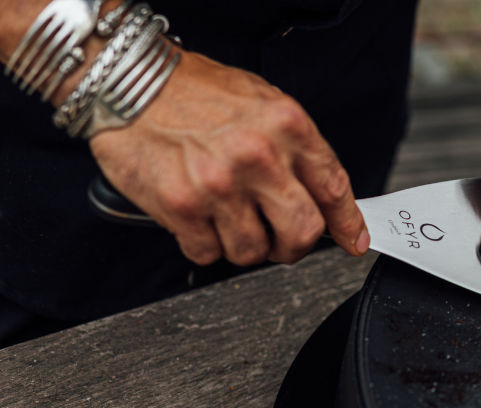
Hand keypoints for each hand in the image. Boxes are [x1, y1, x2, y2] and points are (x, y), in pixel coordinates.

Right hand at [89, 50, 368, 265]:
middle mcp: (258, 156)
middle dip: (293, 246)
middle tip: (280, 240)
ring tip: (227, 216)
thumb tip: (325, 198)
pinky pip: (209, 253)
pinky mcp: (182, 206)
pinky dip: (205, 244)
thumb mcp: (263, 104)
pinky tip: (198, 216)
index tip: (353, 241)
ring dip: (243, 244)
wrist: (128, 81)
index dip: (347, 224)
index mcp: (287, 126)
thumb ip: (296, 150)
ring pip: (253, 251)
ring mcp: (220, 184)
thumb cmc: (194, 91)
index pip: (333, 189)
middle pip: (301, 232)